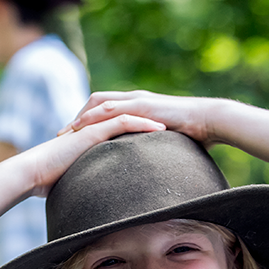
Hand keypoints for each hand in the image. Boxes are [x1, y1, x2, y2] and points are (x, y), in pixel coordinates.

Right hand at [23, 112, 166, 196]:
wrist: (32, 173)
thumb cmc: (47, 181)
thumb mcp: (75, 179)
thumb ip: (88, 181)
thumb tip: (96, 201)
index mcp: (92, 136)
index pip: (122, 126)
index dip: (143, 128)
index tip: (164, 134)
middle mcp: (94, 127)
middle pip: (130, 116)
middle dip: (154, 118)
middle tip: (177, 124)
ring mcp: (93, 128)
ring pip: (130, 115)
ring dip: (153, 118)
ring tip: (175, 124)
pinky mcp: (92, 132)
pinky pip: (123, 122)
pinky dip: (143, 124)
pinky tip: (159, 128)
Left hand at [60, 91, 222, 144]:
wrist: (208, 121)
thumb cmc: (192, 133)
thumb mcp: (162, 141)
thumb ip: (150, 148)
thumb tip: (143, 169)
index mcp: (136, 106)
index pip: (104, 110)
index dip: (86, 122)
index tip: (70, 139)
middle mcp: (133, 99)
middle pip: (94, 103)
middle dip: (76, 118)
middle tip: (60, 136)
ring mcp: (137, 100)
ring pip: (99, 103)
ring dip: (80, 117)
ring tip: (64, 133)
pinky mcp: (142, 105)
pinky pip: (112, 108)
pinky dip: (94, 116)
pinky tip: (82, 127)